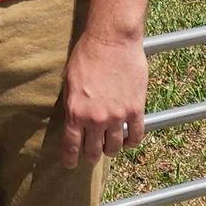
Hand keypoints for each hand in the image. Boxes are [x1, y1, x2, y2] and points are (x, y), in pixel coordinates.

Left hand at [61, 30, 149, 168]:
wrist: (112, 41)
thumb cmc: (87, 55)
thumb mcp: (69, 81)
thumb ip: (72, 104)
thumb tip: (73, 121)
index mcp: (75, 111)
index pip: (71, 145)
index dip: (70, 159)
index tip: (71, 164)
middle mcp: (95, 118)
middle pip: (94, 151)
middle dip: (92, 155)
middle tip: (93, 154)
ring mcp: (117, 116)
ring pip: (115, 147)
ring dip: (112, 149)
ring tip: (111, 146)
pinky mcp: (135, 109)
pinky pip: (136, 135)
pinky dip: (132, 141)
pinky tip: (129, 140)